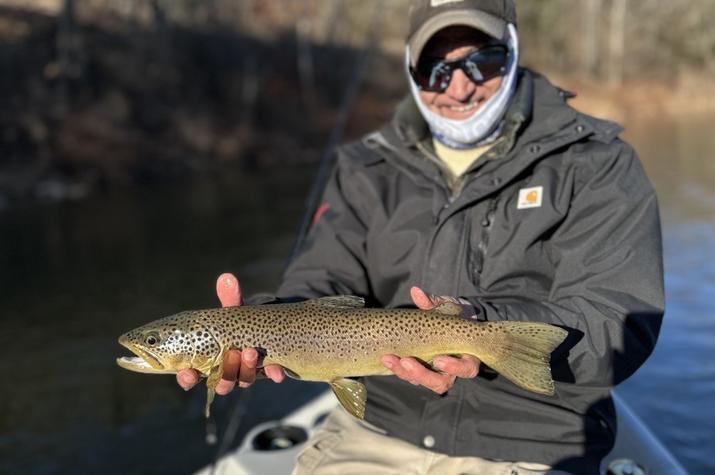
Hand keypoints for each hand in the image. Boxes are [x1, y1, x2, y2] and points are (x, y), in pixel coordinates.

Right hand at [176, 273, 284, 393]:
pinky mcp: (267, 372)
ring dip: (246, 370)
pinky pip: (269, 378)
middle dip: (225, 372)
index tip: (189, 373)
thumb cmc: (239, 320)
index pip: (191, 377)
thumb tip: (227, 278)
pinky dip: (273, 374)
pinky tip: (277, 370)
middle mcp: (226, 372)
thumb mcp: (233, 310)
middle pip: (221, 383)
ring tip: (251, 351)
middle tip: (231, 354)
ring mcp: (247, 374)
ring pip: (243, 381)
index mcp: (207, 361)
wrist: (268, 322)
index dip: (187, 379)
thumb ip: (229, 299)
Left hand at [380, 286, 479, 393]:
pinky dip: (399, 369)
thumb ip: (433, 302)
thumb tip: (416, 292)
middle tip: (405, 361)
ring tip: (389, 359)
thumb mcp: (447, 306)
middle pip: (441, 382)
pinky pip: (412, 376)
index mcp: (467, 354)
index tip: (438, 359)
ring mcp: (436, 372)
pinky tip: (387, 359)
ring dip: (405, 373)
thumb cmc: (453, 314)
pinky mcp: (422, 371)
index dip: (454, 367)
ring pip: (424, 382)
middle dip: (421, 374)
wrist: (449, 320)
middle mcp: (453, 369)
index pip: (467, 368)